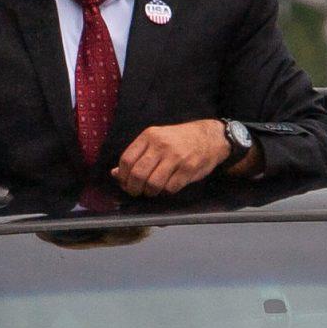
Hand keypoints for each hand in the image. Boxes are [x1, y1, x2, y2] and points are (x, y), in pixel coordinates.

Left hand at [112, 120, 232, 196]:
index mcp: (149, 136)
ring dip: (150, 192)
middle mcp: (161, 145)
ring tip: (152, 190)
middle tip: (137, 192)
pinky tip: (167, 187)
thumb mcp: (156, 139)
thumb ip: (137, 155)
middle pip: (138, 174)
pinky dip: (166, 192)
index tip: (124, 182)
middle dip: (133, 188)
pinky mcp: (189, 169)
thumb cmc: (179, 140)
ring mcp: (176, 157)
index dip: (122, 176)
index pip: (127, 159)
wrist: (211, 137)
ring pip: (153, 184)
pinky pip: (170, 188)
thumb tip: (115, 174)